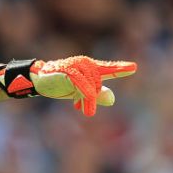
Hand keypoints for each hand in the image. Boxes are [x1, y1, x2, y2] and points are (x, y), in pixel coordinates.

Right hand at [0, 56, 136, 115]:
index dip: (121, 68)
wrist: (38, 81)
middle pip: (99, 85)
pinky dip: (85, 98)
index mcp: (90, 68)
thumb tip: (112, 99)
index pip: (108, 69)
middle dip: (92, 99)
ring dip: (87, 101)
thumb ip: (97, 95)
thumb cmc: (59, 85)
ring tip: (79, 107)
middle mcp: (86, 64)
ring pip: (93, 88)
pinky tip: (80, 106)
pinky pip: (84, 88)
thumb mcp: (80, 94)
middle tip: (81, 108)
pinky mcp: (71, 71)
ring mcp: (78, 66)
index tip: (134, 67)